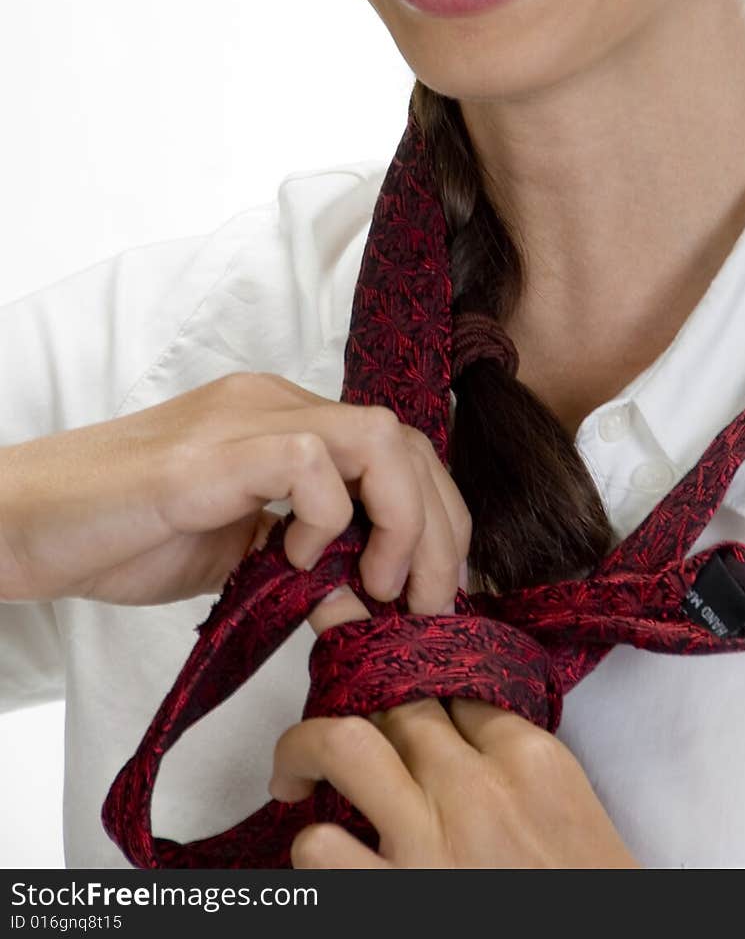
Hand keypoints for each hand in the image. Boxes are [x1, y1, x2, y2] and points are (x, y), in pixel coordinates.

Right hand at [0, 371, 469, 610]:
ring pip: (377, 438)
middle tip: (429, 603)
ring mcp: (243, 420)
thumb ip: (303, 567)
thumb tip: (366, 605)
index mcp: (285, 420)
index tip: (436, 592)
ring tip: (379, 586)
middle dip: (441, 527)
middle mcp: (274, 403)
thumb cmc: (122, 535)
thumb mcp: (238, 557)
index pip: (399, 447)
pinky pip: (308, 462)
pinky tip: (296, 562)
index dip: (438, 517)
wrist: (26, 523)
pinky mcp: (211, 454)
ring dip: (402, 521)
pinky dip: (328, 519)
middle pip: (406, 439)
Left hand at [270, 592, 640, 869]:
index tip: (384, 646)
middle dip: (350, 661)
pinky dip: (310, 843)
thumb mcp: (573, 811)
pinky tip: (319, 846)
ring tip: (292, 768)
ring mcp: (430, 844)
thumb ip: (518, 762)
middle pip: (397, 691)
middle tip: (325, 650)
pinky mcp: (394, 901)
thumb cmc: (585, 892)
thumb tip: (457, 725)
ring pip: (345, 743)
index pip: (455, 675)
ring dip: (305, 746)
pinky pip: (322, 846)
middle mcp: (477, 789)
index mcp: (532, 759)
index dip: (410, 657)